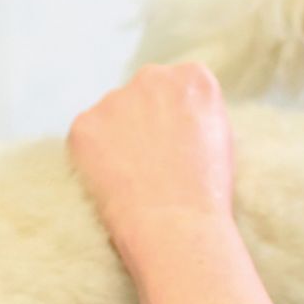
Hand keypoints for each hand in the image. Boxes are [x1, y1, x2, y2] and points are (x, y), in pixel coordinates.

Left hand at [68, 63, 238, 263]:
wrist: (177, 225)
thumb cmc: (206, 194)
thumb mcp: (220, 138)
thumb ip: (195, 113)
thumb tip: (174, 114)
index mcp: (193, 77)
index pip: (175, 84)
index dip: (173, 117)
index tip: (174, 143)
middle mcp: (153, 77)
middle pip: (141, 93)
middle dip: (142, 119)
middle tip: (149, 162)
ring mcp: (114, 99)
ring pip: (110, 115)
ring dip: (115, 137)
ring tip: (132, 178)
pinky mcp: (84, 125)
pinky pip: (84, 137)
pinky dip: (91, 158)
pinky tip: (112, 182)